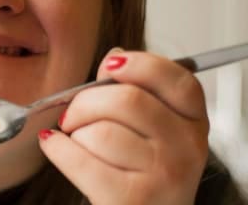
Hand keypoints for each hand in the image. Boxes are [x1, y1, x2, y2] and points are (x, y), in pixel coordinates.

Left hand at [38, 49, 209, 204]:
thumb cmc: (140, 173)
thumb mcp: (149, 131)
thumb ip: (135, 91)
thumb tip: (114, 57)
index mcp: (193, 122)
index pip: (177, 79)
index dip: (140, 65)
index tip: (110, 67)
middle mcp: (188, 147)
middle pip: (128, 99)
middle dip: (85, 102)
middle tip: (73, 116)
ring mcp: (165, 175)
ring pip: (101, 131)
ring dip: (76, 134)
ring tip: (79, 143)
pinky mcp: (134, 198)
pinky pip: (80, 158)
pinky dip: (57, 148)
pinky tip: (54, 145)